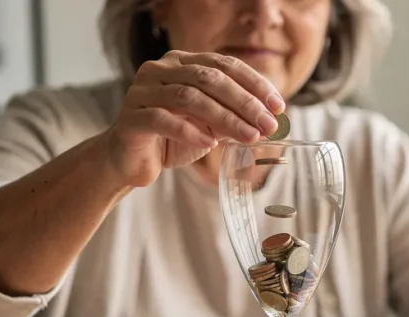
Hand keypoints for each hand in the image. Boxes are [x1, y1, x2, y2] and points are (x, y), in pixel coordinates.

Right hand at [100, 50, 284, 188]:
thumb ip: (234, 117)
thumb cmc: (173, 139)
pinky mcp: (131, 118)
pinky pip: (163, 120)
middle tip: (268, 124)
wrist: (132, 161)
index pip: (224, 65)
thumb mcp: (211, 126)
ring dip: (225, 118)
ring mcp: (142, 91)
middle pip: (209, 78)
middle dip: (244, 102)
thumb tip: (270, 121)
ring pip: (188, 97)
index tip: (278, 106)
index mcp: (181, 62)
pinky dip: (189, 132)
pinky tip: (209, 144)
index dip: (254, 84)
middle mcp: (159, 69)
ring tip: (249, 136)